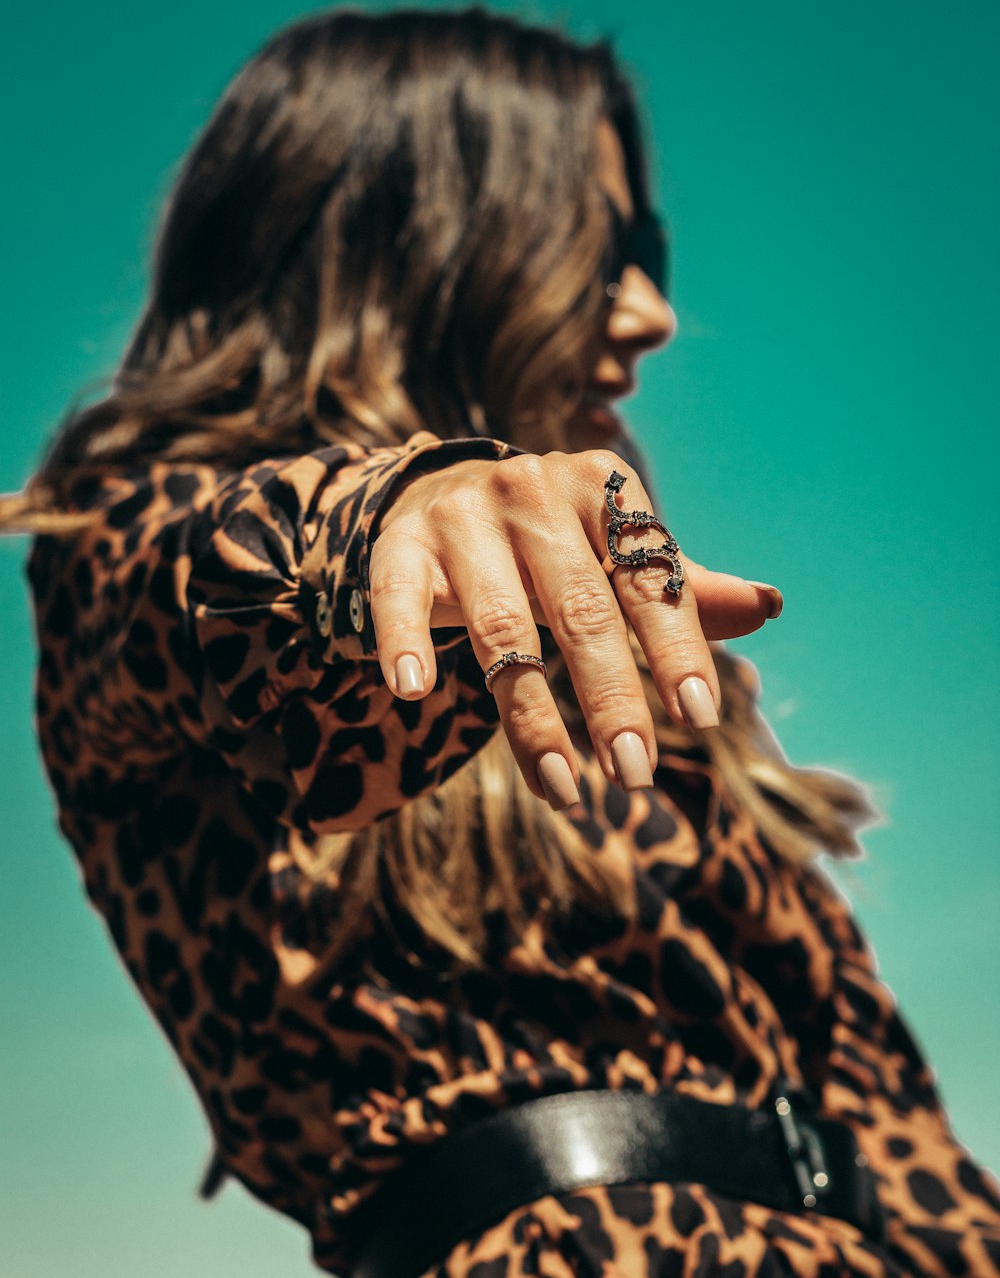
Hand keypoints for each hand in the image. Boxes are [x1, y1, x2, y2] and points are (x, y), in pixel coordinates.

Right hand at [367, 449, 779, 806]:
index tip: (699, 717)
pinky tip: (415, 692)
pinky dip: (407, 641)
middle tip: (635, 773)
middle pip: (580, 610)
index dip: (675, 648)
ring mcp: (463, 516)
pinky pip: (400, 596)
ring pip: (500, 626)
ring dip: (531, 716)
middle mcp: (532, 492)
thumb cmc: (548, 541)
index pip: (646, 579)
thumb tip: (765, 608)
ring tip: (563, 788)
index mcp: (599, 490)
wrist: (439, 491)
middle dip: (611, 699)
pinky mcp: (400, 543)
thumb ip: (677, 586)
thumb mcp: (611, 552)